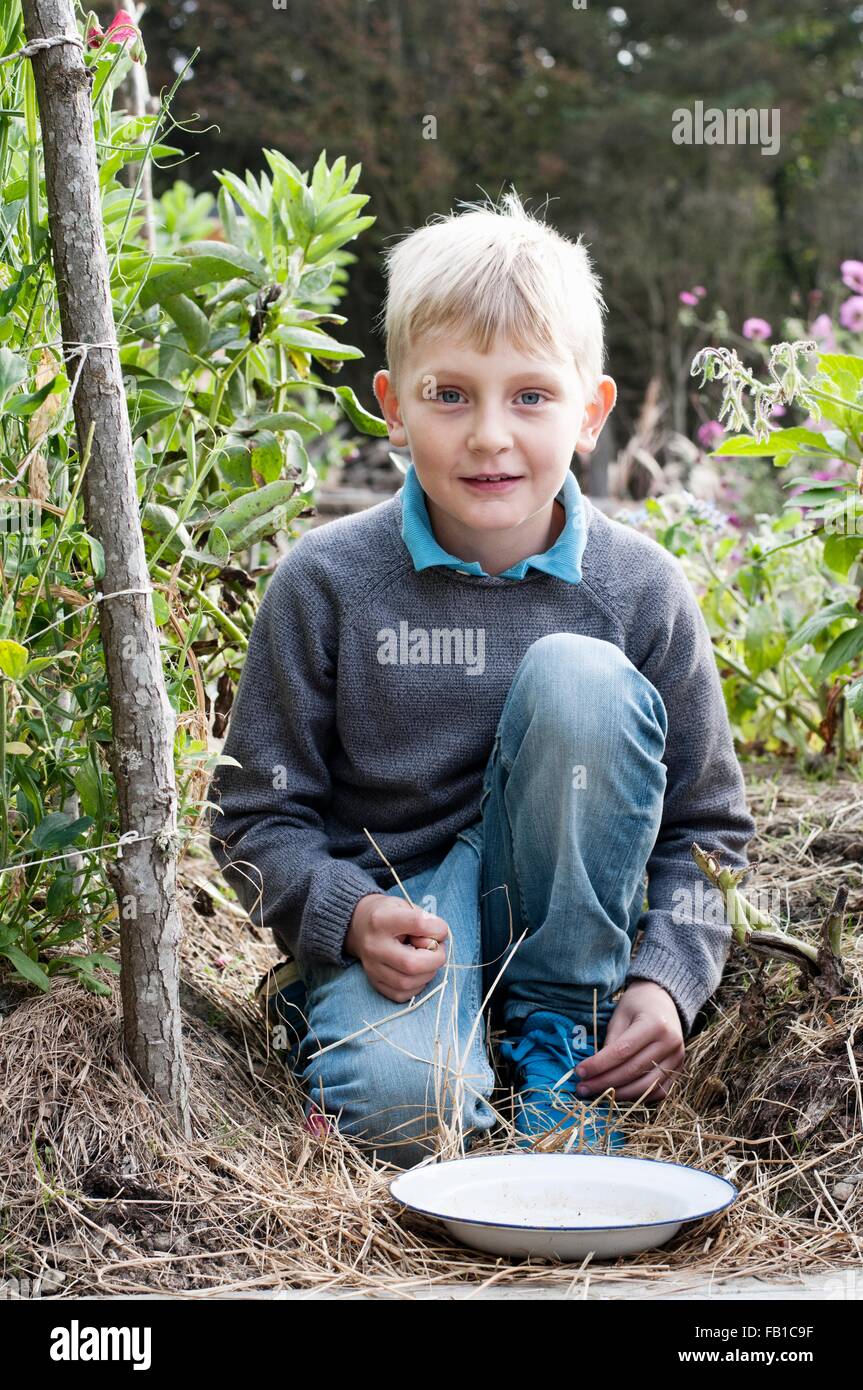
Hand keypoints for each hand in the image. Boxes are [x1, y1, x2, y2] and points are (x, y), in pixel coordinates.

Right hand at [345, 894, 448, 1002]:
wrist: (360, 926)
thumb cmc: (389, 914)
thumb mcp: (407, 906)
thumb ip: (426, 921)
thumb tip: (438, 942)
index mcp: (381, 920)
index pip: (417, 924)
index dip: (437, 929)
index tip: (439, 930)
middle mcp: (374, 946)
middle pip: (411, 964)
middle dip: (435, 959)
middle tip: (437, 950)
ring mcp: (372, 967)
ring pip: (407, 983)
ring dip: (427, 973)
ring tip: (426, 959)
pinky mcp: (374, 982)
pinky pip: (401, 994)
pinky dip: (416, 985)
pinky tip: (417, 972)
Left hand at [573, 981, 685, 1103]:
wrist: (665, 1001)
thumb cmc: (638, 1005)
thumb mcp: (620, 1015)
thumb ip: (611, 1041)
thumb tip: (596, 1070)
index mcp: (655, 1024)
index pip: (622, 1051)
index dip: (599, 1065)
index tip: (580, 1072)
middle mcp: (670, 1043)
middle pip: (633, 1071)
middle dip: (605, 1082)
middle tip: (583, 1088)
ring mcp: (677, 1058)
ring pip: (646, 1086)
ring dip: (620, 1094)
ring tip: (599, 1094)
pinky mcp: (679, 1069)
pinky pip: (659, 1091)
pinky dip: (640, 1097)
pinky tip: (621, 1094)